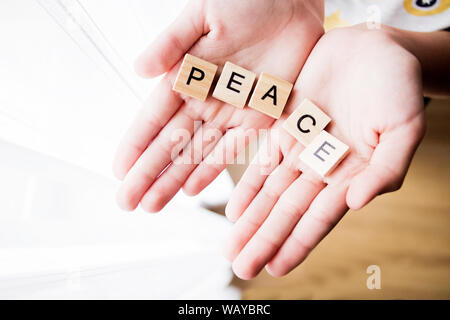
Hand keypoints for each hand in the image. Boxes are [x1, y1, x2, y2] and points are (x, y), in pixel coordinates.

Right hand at [113, 0, 323, 211]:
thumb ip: (173, 42)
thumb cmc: (247, 0)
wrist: (291, 0)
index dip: (136, 145)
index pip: (154, 117)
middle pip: (171, 144)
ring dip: (175, 180)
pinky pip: (233, 149)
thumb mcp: (203, 14)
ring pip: (197, 154)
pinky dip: (212, 170)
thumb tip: (139, 69)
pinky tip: (192, 190)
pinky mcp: (259, 116)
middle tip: (128, 201)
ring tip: (153, 204)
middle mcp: (204, 99)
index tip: (119, 172)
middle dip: (149, 173)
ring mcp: (230, 111)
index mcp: (186, 75)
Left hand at [224, 25, 425, 278]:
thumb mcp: (404, 129)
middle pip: (286, 211)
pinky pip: (261, 161)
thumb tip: (357, 204)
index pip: (318, 218)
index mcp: (351, 175)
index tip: (274, 268)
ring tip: (231, 246)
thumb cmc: (398, 87)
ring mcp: (301, 149)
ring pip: (269, 192)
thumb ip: (385, 169)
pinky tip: (233, 209)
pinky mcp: (284, 128)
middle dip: (264, 239)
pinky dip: (247, 185)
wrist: (374, 48)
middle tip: (240, 266)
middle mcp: (322, 169)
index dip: (296, 243)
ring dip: (250, 220)